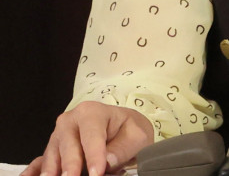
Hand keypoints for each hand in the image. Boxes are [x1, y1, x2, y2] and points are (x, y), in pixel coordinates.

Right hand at [23, 102, 153, 175]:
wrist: (121, 128)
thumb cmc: (128, 130)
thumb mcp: (137, 135)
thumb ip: (123, 147)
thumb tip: (107, 160)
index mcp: (92, 112)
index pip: (92, 135)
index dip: (93, 155)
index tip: (96, 173)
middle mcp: (70, 121)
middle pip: (67, 145)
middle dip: (70, 165)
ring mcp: (57, 136)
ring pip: (53, 154)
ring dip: (53, 170)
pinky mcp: (52, 149)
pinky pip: (41, 160)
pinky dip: (38, 170)